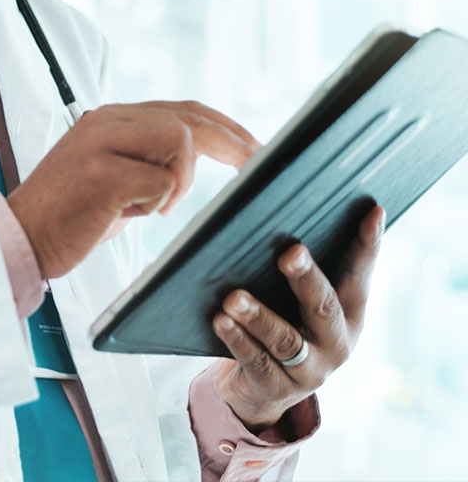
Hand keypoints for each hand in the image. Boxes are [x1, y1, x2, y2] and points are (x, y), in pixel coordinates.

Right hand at [7, 101, 259, 278]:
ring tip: (153, 206)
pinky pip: (161, 181)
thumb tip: (194, 158)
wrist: (21, 236)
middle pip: (189, 118)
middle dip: (230, 142)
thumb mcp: (112, 174)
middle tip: (256, 163)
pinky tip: (128, 214)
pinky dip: (157, 203)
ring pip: (180, 141)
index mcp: (111, 118)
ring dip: (181, 180)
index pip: (181, 109)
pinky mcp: (103, 174)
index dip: (223, 125)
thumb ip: (145, 157)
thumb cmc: (70, 214)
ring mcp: (103, 143)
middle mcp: (107, 121)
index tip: (252, 146)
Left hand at [213, 204, 384, 431]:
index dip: (367, 244)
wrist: (261, 389)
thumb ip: (299, 262)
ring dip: (258, 316)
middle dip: (306, 279)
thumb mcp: (298, 297)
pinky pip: (256, 362)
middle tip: (289, 253)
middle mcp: (336, 342)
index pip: (359, 272)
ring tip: (233, 298)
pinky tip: (220, 320)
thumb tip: (277, 202)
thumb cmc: (281, 321)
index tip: (371, 211)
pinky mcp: (276, 387)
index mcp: (348, 312)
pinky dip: (237, 339)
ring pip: (285, 340)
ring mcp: (309, 370)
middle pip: (323, 307)